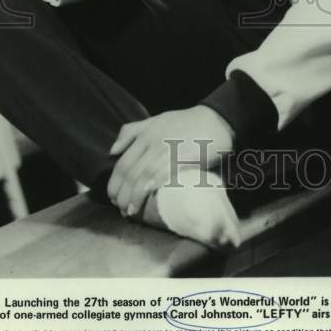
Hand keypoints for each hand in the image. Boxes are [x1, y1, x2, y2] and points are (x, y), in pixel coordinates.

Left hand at [107, 106, 234, 216]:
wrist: (218, 119)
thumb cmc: (188, 122)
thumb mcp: (158, 119)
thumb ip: (134, 131)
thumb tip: (112, 150)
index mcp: (146, 133)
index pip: (122, 163)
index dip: (114, 183)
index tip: (114, 197)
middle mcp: (152, 141)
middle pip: (129, 173)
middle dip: (120, 194)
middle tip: (120, 208)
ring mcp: (166, 150)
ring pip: (141, 177)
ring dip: (132, 198)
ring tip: (130, 211)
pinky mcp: (181, 158)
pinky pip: (160, 177)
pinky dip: (148, 192)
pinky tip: (145, 203)